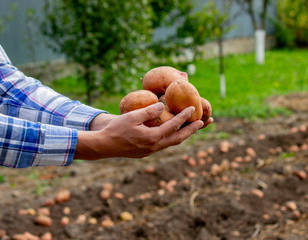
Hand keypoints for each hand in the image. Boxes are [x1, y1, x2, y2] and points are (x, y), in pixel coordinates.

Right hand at [74, 103, 203, 159]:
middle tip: (205, 122)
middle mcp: (155, 147)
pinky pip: (165, 145)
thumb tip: (163, 105)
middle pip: (179, 138)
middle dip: (192, 130)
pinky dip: (173, 138)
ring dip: (184, 135)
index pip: (174, 126)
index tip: (193, 108)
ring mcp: (151, 152)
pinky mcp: (146, 153)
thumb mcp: (132, 117)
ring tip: (194, 128)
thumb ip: (149, 111)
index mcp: (153, 138)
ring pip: (172, 143)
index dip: (185, 117)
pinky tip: (174, 133)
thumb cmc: (116, 130)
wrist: (103, 147)